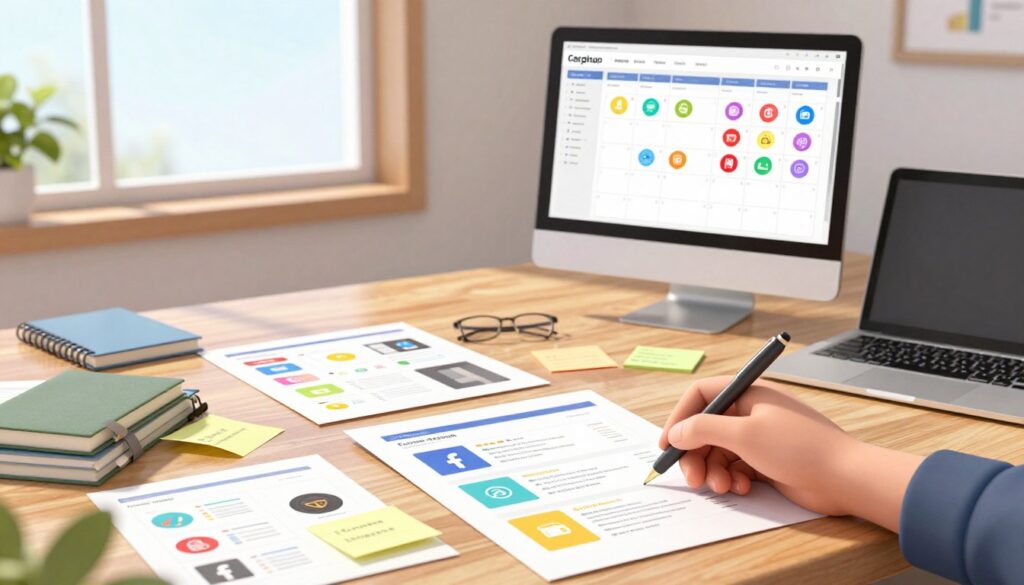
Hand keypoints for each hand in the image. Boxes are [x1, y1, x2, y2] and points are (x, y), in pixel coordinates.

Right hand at [658, 376, 922, 530]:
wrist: (846, 477)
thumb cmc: (801, 448)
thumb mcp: (744, 435)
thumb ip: (703, 430)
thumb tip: (677, 432)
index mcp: (748, 393)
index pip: (702, 395)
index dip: (680, 417)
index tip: (667, 443)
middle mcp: (752, 411)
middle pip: (707, 428)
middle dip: (696, 453)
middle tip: (692, 477)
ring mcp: (760, 436)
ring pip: (720, 451)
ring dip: (714, 470)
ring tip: (722, 486)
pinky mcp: (767, 460)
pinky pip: (736, 466)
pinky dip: (732, 478)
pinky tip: (741, 487)